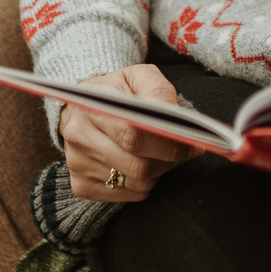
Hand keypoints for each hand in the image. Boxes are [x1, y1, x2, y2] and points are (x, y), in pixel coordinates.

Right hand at [61, 63, 198, 201]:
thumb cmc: (118, 91)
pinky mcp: (80, 185)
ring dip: (158, 172)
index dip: (169, 144)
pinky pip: (127, 194)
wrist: (84, 107)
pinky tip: (140, 163)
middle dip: (169, 160)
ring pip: (137, 183)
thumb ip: (159, 92)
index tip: (193, 145)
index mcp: (92, 106)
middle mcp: (78, 137)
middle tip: (183, 150)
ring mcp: (76, 164)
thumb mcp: (139, 76)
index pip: (134, 136)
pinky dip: (143, 183)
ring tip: (159, 153)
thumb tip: (177, 121)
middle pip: (138, 166)